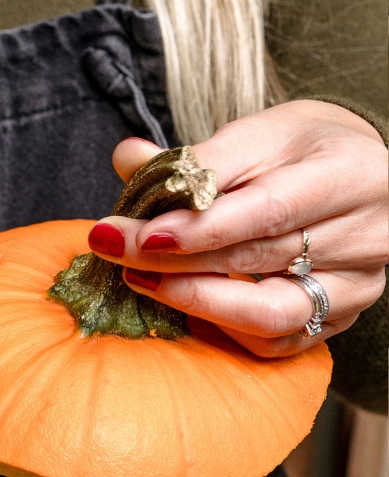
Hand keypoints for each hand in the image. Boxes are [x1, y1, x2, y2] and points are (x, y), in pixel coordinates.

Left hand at [88, 100, 387, 356]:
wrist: (355, 172)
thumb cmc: (300, 150)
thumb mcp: (255, 134)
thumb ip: (194, 158)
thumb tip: (127, 157)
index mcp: (349, 174)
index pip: (266, 210)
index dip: (198, 228)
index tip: (136, 234)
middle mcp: (367, 234)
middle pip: (260, 259)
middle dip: (175, 260)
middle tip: (113, 251)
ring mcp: (361, 284)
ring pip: (272, 313)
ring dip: (196, 301)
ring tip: (141, 279)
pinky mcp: (343, 317)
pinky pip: (278, 342)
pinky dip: (225, 329)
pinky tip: (184, 305)